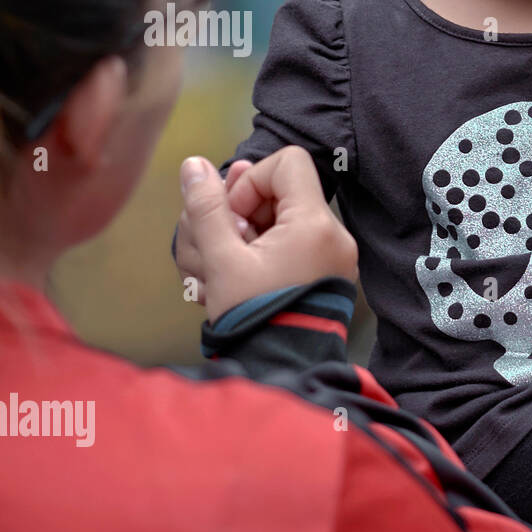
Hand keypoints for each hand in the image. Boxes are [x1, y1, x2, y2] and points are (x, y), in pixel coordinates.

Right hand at [176, 146, 356, 321]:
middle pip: (283, 192)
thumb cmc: (253, 316)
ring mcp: (335, 255)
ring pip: (284, 220)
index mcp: (316, 224)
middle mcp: (334, 235)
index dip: (251, 181)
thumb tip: (195, 165)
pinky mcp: (328, 273)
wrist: (283, 368)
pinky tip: (243, 278)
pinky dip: (265, 252)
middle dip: (243, 212)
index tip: (233, 217)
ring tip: (227, 267)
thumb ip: (206, 208)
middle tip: (223, 243)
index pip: (288, 163)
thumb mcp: (221, 259)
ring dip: (248, 234)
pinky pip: (295, 244)